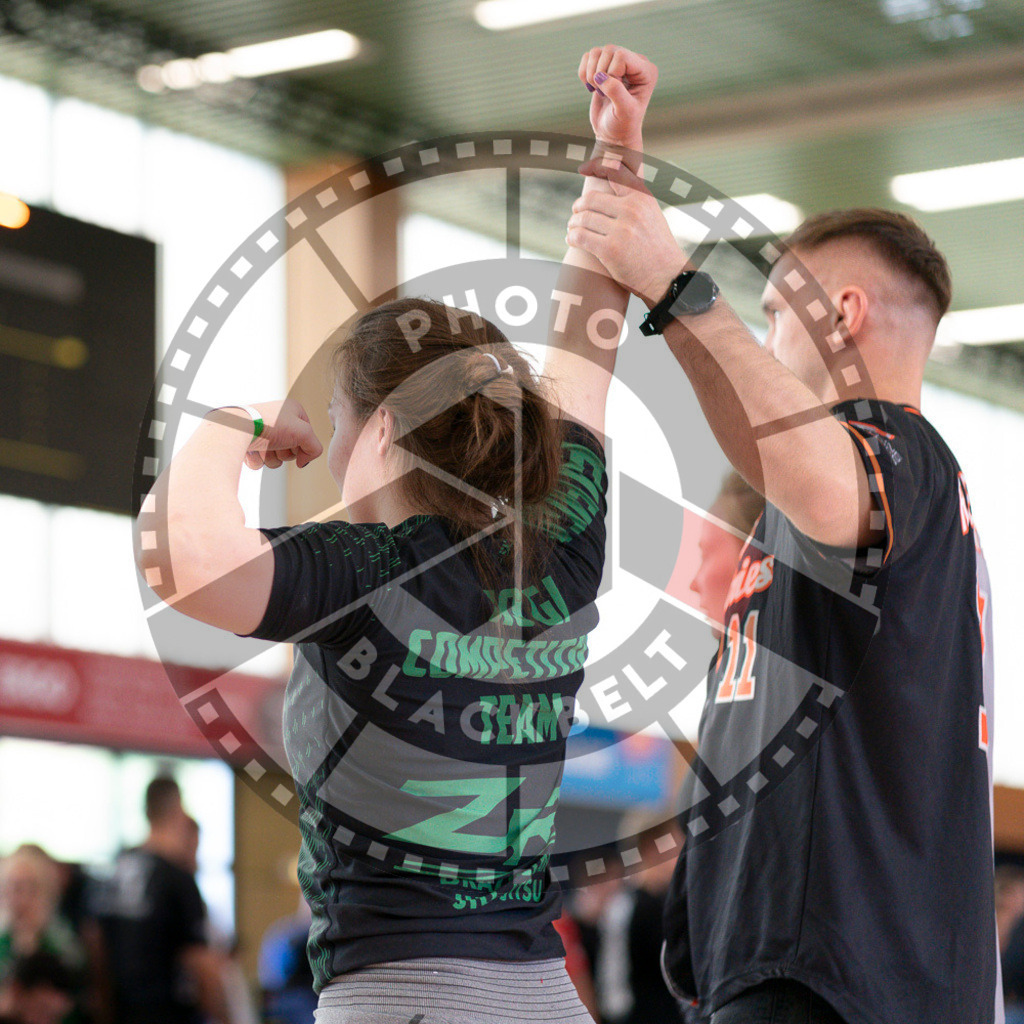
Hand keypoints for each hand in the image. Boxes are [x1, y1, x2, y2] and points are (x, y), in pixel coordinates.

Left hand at [235, 398, 322, 469]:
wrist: (238, 430)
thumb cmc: (271, 425)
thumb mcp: (304, 433)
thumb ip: (315, 448)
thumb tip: (303, 462)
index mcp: (292, 410)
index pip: (307, 435)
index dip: (303, 444)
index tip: (296, 443)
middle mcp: (277, 419)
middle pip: (291, 448)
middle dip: (285, 453)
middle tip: (278, 444)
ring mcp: (262, 431)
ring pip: (275, 457)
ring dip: (270, 458)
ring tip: (263, 448)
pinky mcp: (248, 442)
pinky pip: (259, 460)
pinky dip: (257, 460)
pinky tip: (252, 451)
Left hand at [567, 161, 688, 302]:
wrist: (666, 277)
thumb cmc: (656, 247)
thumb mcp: (651, 214)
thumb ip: (633, 198)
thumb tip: (611, 177)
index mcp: (642, 197)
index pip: (613, 171)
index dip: (595, 166)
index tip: (583, 169)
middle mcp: (632, 210)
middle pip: (590, 199)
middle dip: (578, 206)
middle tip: (575, 213)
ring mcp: (621, 230)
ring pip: (583, 219)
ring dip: (573, 224)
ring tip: (571, 229)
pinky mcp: (610, 250)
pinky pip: (580, 237)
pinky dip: (572, 237)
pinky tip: (571, 240)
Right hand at [578, 45, 657, 149]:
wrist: (613, 134)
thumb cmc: (623, 125)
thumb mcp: (625, 111)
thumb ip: (616, 92)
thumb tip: (600, 76)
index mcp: (646, 71)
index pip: (621, 56)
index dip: (611, 73)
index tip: (613, 93)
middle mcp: (634, 62)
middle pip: (609, 50)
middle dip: (600, 73)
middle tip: (604, 93)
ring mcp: (618, 63)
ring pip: (596, 52)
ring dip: (591, 73)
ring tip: (598, 90)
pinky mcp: (604, 67)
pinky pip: (588, 57)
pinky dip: (584, 72)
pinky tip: (591, 87)